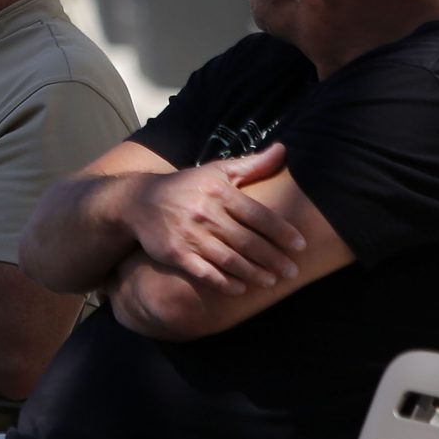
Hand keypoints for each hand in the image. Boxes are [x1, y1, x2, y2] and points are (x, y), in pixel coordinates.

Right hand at [124, 144, 304, 293]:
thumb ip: (252, 164)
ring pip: (230, 260)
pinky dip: (226, 283)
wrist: (138, 202)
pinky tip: (241, 288)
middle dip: (274, 259)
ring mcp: (190, 235)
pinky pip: (206, 273)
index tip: (300, 246)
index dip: (282, 232)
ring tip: (272, 281)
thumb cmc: (186, 187)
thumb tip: (283, 149)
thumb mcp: (216, 171)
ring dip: (255, 274)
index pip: (258, 215)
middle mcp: (205, 213)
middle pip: (248, 241)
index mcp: (218, 191)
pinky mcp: (176, 254)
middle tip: (292, 271)